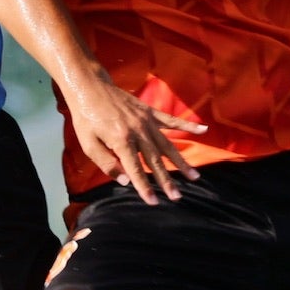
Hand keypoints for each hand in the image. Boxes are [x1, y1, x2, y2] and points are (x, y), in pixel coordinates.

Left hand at [61, 75, 202, 204]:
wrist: (90, 87)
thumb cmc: (86, 118)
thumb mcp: (88, 144)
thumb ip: (106, 164)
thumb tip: (126, 181)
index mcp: (121, 140)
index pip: (136, 169)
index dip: (144, 187)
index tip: (154, 202)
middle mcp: (138, 131)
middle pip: (156, 160)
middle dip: (167, 180)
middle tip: (177, 196)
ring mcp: (147, 121)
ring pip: (167, 145)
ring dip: (181, 162)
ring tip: (194, 176)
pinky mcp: (150, 112)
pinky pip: (172, 121)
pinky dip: (188, 126)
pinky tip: (203, 130)